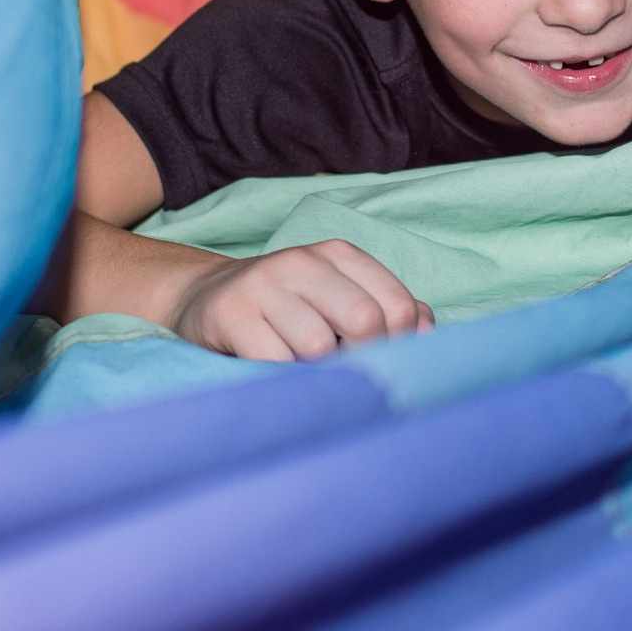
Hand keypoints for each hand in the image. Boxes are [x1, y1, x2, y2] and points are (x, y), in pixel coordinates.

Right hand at [169, 238, 434, 359]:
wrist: (204, 301)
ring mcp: (264, 284)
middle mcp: (303, 261)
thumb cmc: (288, 310)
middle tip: (340, 369)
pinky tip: (271, 369)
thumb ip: (389, 311)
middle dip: (359, 358)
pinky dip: (280, 376)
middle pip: (364, 322)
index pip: (396, 306)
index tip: (380, 361)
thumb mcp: (339, 299)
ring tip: (300, 365)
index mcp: (339, 254)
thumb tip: (427, 331)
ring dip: (314, 370)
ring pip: (318, 346)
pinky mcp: (231, 313)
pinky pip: (275, 362)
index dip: (398, 346)